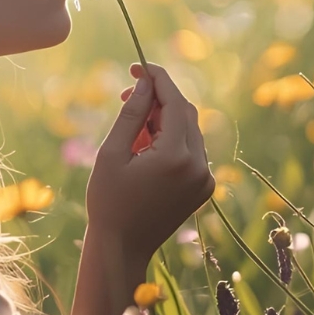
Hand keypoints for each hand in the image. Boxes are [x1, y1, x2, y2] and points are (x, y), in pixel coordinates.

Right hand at [85, 62, 214, 267]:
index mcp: (176, 157)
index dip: (159, 79)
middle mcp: (199, 167)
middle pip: (186, 114)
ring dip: (164, 121)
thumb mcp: (112, 153)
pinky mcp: (204, 188)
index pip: (176, 102)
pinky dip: (172, 141)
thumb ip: (132, 114)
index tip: (139, 66)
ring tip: (133, 132)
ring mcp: (205, 179)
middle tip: (129, 97)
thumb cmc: (108, 201)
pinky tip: (146, 151)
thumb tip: (147, 83)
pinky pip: (192, 150)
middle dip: (159, 100)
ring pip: (189, 131)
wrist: (122, 248)